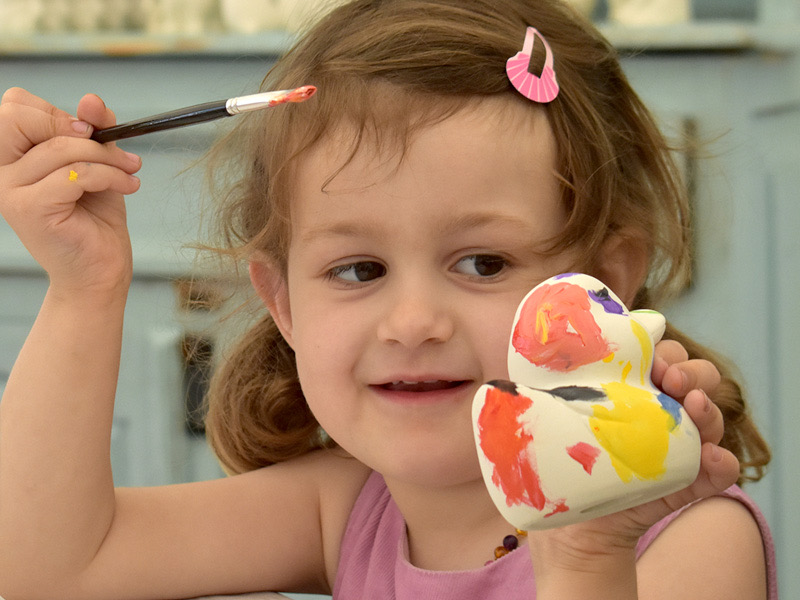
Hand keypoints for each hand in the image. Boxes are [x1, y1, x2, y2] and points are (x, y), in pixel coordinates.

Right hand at [0, 88, 140, 296]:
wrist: (100, 272)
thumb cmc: (95, 219)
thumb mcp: (97, 163)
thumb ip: (93, 131)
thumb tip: (91, 100)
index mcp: (10, 158)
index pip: (14, 106)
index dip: (55, 112)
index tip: (89, 133)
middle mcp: (1, 173)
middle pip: (19, 116)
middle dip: (74, 127)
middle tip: (110, 149)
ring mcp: (11, 192)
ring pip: (61, 147)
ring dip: (108, 157)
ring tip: (130, 172)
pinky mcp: (31, 210)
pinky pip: (75, 174)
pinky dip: (109, 175)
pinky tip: (129, 186)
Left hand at [528, 339, 739, 579]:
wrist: (565, 528)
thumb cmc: (554, 464)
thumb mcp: (538, 424)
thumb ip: (525, 399)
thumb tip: (493, 387)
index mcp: (627, 389)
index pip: (658, 354)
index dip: (661, 348)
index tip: (651, 354)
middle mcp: (657, 412)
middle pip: (692, 378)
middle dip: (691, 370)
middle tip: (671, 378)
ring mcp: (676, 448)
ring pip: (709, 417)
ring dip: (710, 408)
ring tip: (694, 407)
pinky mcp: (684, 485)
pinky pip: (716, 474)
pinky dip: (721, 466)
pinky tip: (714, 460)